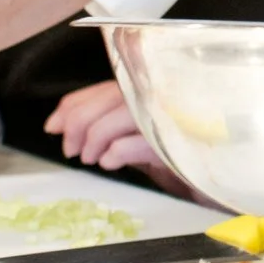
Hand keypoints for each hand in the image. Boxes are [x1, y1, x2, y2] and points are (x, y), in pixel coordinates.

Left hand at [44, 80, 188, 195]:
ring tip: (92, 159)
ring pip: (120, 115)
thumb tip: (57, 124)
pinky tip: (110, 162)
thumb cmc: (169, 150)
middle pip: (109, 97)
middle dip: (79, 123)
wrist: (211, 174)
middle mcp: (161, 94)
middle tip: (72, 150)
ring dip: (95, 139)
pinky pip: (137, 142)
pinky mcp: (177, 141)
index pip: (102, 88)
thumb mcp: (132, 134)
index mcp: (148, 88)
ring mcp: (171, 115)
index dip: (72, 105)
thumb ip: (102, 122)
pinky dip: (116, 152)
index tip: (52, 126)